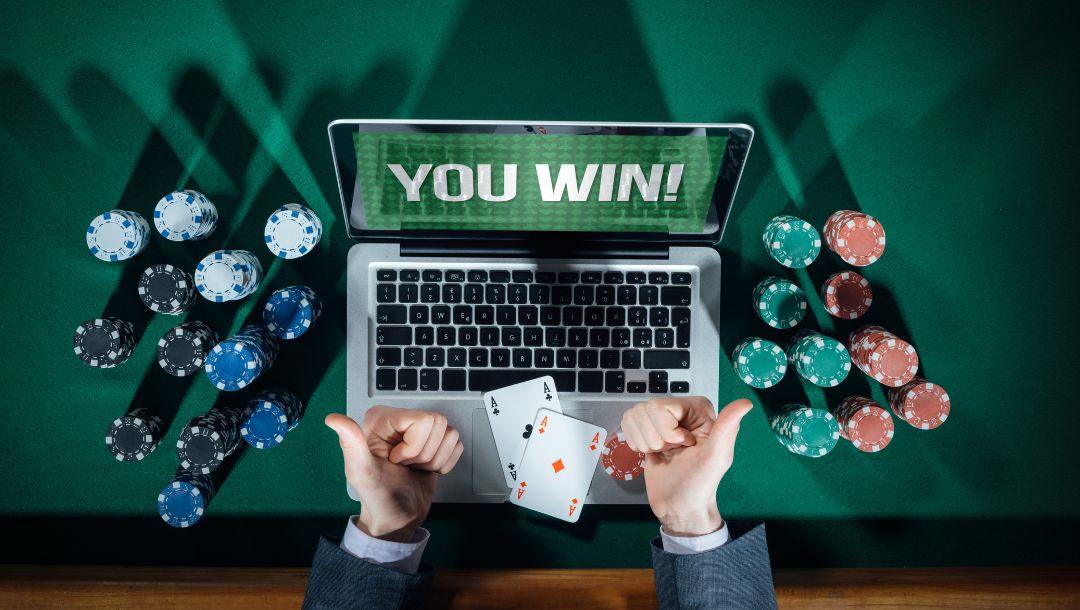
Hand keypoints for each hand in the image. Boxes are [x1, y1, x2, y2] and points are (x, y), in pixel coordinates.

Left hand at [325, 406, 463, 541]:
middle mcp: (400, 420)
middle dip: (424, 453)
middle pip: (438, 423)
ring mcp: (420, 430)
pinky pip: (456, 443)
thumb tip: (334, 420)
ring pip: (449, 432)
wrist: (396, 518)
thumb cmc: (377, 498)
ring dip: (435, 458)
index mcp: (381, 419)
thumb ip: (351, 444)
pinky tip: (425, 469)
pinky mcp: (435, 442)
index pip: (422, 419)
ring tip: (414, 468)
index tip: (396, 460)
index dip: (414, 446)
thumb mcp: (361, 472)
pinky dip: (445, 462)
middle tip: (406, 466)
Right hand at [620, 397, 752, 536]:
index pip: (663, 406)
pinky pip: (628, 423)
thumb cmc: (699, 485)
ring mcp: (662, 419)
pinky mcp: (647, 428)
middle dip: (657, 438)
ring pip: (635, 415)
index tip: (685, 445)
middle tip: (674, 452)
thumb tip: (746, 403)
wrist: (678, 506)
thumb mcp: (715, 457)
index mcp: (699, 410)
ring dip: (646, 441)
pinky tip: (653, 454)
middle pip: (647, 409)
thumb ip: (727, 428)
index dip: (668, 430)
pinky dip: (636, 443)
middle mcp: (681, 410)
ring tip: (664, 454)